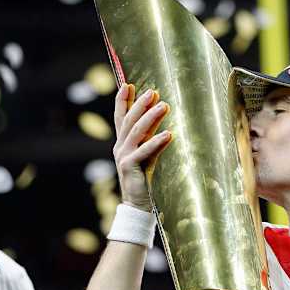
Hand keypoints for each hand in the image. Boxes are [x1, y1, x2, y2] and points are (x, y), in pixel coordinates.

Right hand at [112, 83, 171, 211]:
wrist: (137, 204)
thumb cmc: (144, 179)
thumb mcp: (147, 155)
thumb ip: (150, 139)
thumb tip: (161, 122)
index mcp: (122, 143)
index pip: (120, 117)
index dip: (123, 101)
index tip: (128, 85)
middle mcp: (120, 147)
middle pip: (129, 120)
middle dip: (140, 104)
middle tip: (153, 91)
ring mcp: (124, 156)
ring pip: (136, 132)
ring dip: (150, 117)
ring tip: (164, 106)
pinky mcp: (130, 167)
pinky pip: (145, 151)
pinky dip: (156, 142)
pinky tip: (169, 134)